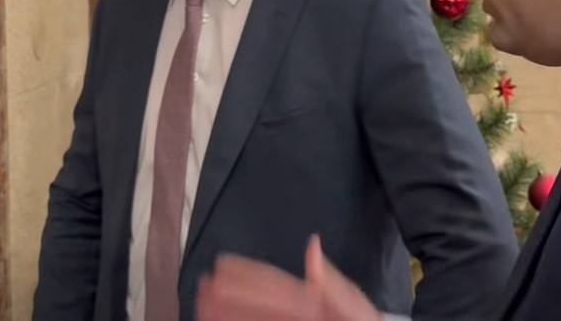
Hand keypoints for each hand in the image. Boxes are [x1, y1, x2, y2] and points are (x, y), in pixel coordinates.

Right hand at [196, 235, 382, 320]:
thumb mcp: (358, 311)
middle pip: (261, 303)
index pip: (276, 286)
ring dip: (230, 312)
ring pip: (257, 319)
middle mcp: (302, 315)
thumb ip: (335, 285)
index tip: (221, 265)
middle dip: (231, 295)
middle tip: (202, 286)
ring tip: (202, 304)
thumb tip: (312, 247)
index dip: (248, 276)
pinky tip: (221, 320)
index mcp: (317, 302)